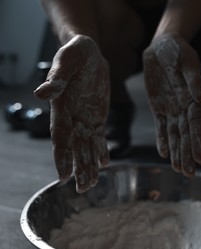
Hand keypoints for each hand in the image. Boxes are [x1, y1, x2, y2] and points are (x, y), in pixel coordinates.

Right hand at [34, 35, 109, 192]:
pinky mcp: (98, 116)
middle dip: (78, 167)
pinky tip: (105, 163)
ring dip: (89, 164)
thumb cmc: (74, 54)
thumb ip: (57, 79)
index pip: (61, 136)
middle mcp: (72, 117)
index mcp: (62, 107)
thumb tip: (41, 94)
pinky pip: (99, 136)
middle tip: (82, 189)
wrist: (89, 52)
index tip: (63, 175)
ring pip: (87, 146)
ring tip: (92, 183)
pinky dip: (102, 150)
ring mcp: (85, 118)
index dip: (62, 156)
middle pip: (75, 147)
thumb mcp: (66, 62)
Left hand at [143, 33, 200, 176]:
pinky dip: (163, 140)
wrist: (161, 46)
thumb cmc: (177, 50)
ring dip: (177, 152)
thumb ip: (193, 80)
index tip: (199, 159)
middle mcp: (184, 107)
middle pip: (187, 135)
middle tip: (189, 173)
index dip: (198, 142)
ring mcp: (171, 109)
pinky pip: (161, 127)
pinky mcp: (159, 108)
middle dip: (188, 154)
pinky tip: (164, 153)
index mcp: (193, 98)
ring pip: (175, 135)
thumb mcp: (186, 61)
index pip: (197, 124)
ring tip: (178, 170)